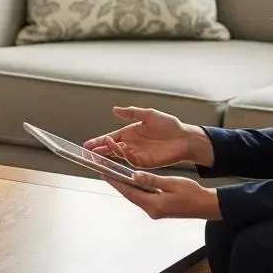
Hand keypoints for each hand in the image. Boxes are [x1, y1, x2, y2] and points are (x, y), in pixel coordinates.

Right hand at [84, 106, 206, 168]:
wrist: (185, 138)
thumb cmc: (169, 125)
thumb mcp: (149, 114)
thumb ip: (131, 113)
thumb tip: (115, 110)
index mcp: (129, 133)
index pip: (110, 138)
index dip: (98, 142)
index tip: (87, 145)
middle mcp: (130, 145)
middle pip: (110, 149)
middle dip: (99, 151)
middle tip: (88, 152)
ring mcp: (137, 154)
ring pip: (118, 155)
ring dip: (110, 151)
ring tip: (104, 146)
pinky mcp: (145, 162)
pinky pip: (132, 160)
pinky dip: (125, 156)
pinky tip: (121, 150)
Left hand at [105, 171, 220, 220]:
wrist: (207, 206)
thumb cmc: (193, 194)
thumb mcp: (172, 183)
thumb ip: (152, 180)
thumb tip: (134, 176)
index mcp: (154, 205)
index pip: (130, 192)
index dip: (116, 183)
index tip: (105, 175)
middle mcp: (152, 211)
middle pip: (131, 196)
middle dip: (119, 184)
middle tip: (107, 173)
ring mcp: (155, 212)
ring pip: (137, 197)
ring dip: (127, 187)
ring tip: (116, 176)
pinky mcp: (159, 210)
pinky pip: (144, 199)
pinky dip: (137, 191)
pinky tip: (133, 183)